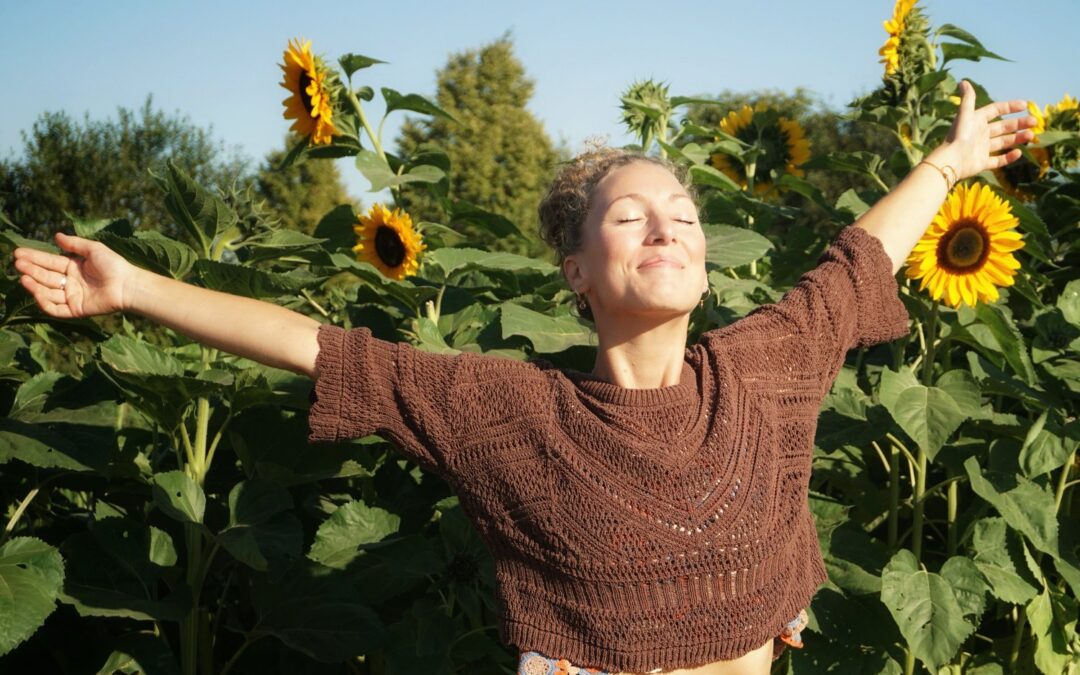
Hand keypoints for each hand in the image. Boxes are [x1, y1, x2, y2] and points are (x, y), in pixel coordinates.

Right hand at [12, 232, 135, 317]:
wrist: (128, 285)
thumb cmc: (114, 265)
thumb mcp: (93, 249)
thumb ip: (74, 244)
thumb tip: (56, 235)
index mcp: (73, 267)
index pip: (49, 262)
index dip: (34, 258)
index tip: (18, 253)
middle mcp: (70, 282)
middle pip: (46, 277)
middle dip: (31, 270)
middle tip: (17, 264)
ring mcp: (72, 297)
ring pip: (48, 293)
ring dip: (34, 286)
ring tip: (24, 278)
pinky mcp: (76, 310)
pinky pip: (56, 309)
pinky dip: (46, 303)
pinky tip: (38, 294)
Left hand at [933, 80, 1037, 180]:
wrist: (951, 161)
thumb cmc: (959, 136)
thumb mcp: (965, 114)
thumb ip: (968, 98)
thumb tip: (964, 81)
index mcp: (976, 121)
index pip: (995, 110)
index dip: (1009, 107)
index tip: (1025, 105)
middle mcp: (979, 134)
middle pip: (1003, 127)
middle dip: (1019, 124)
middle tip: (1035, 121)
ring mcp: (981, 149)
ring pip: (1003, 142)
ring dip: (1017, 138)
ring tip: (1031, 135)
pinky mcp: (982, 163)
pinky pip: (998, 160)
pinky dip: (1008, 157)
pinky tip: (1019, 152)